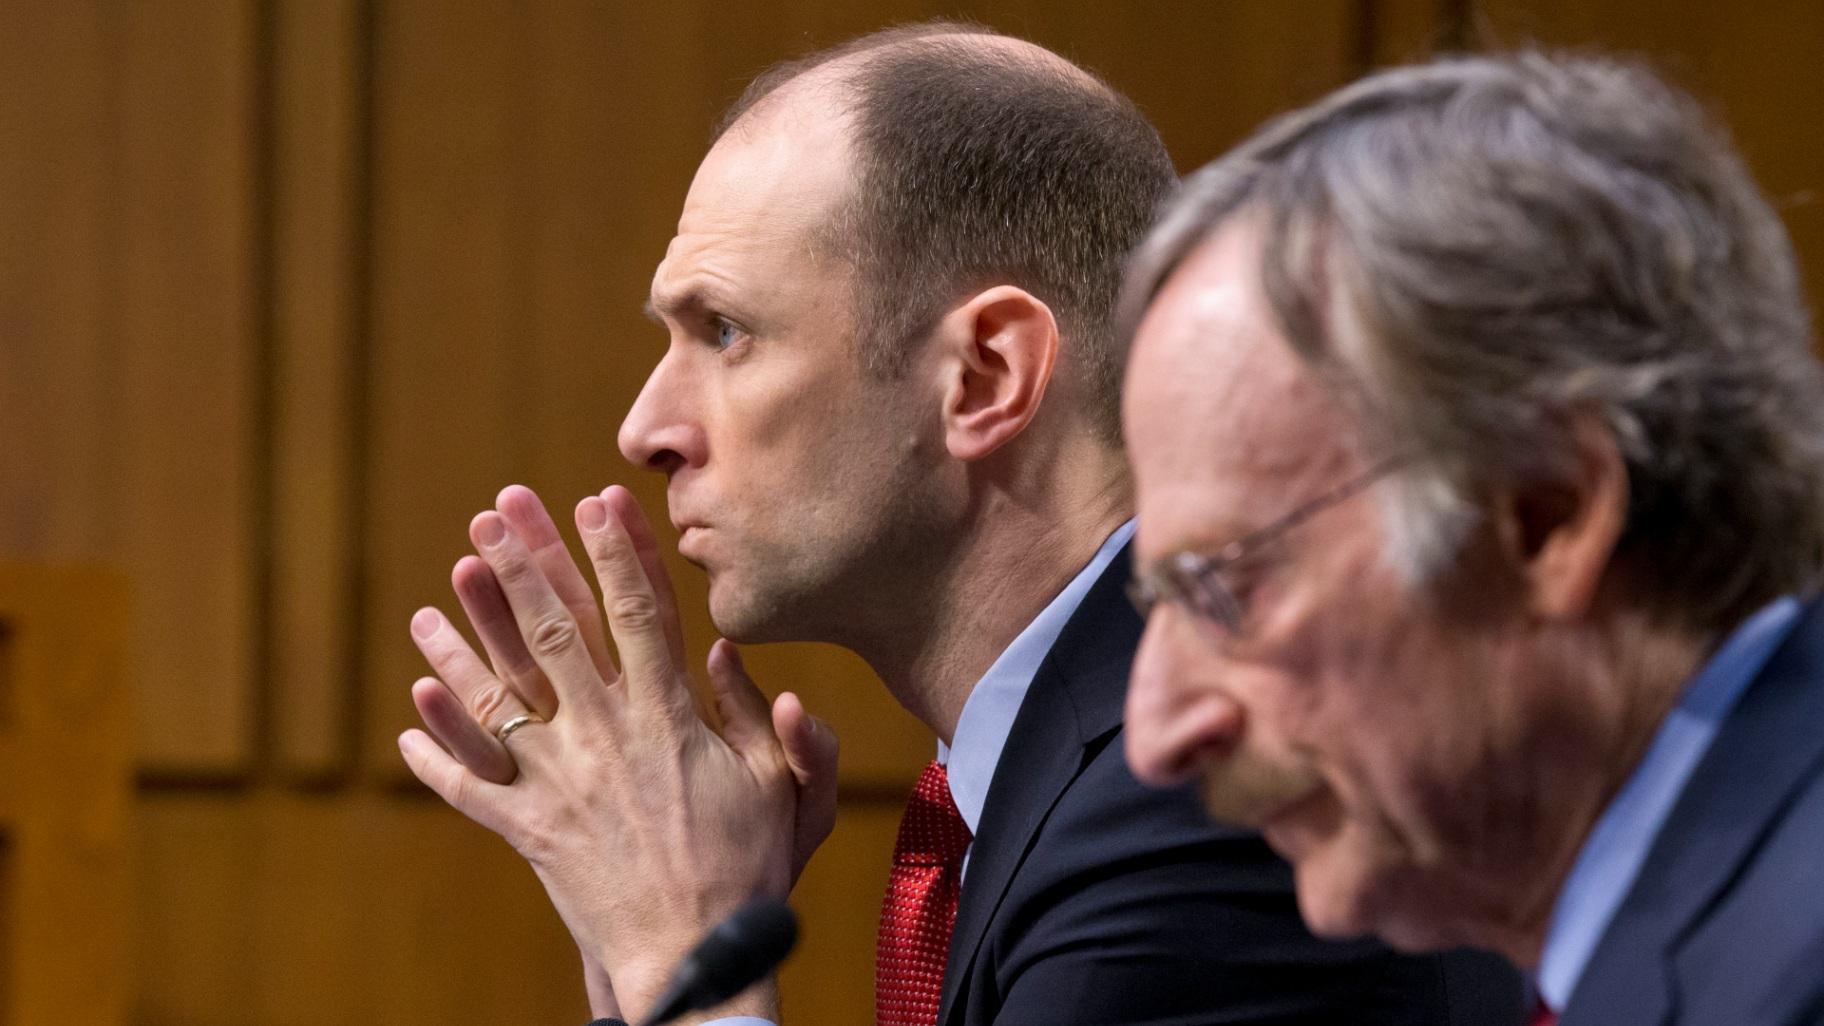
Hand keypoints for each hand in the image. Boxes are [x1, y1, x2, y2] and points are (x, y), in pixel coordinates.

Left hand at [398, 485, 827, 1020]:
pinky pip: (470, 784)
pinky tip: (410, 707)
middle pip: (553, 631)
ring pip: (499, 694)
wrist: (697, 954)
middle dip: (524, 563)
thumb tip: (729, 653)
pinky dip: (436, 748)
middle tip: (495, 512)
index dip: (616, 551)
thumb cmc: (751, 868)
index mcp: (669, 717)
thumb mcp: (787, 787)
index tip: (596, 498)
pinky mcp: (530, 829)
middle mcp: (606, 736)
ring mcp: (560, 782)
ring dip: (465, 638)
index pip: (637, 612)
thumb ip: (768, 719)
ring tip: (440, 589)